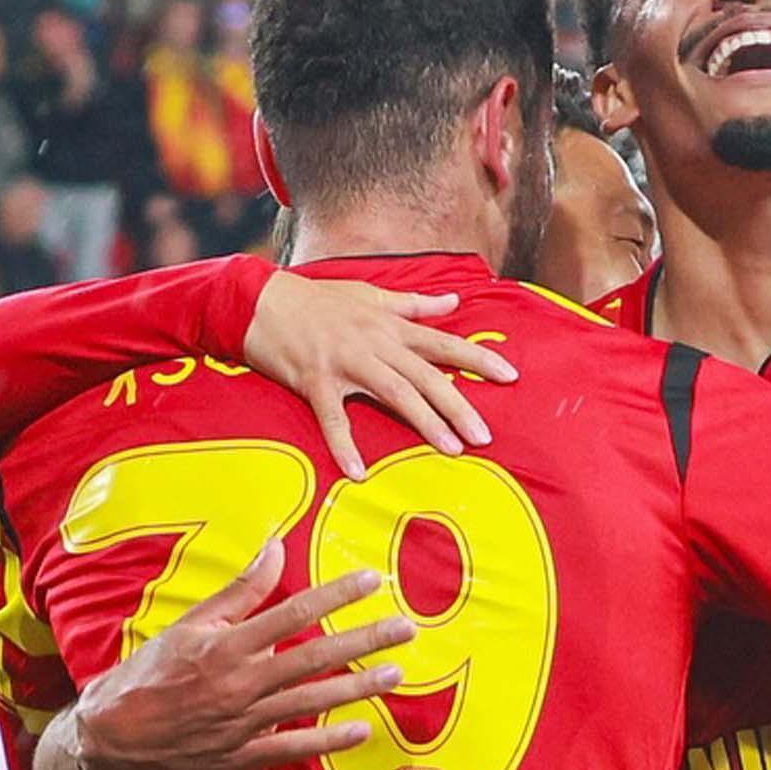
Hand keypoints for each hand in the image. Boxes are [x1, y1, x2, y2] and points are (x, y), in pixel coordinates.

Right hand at [74, 546, 403, 769]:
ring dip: (357, 688)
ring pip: (311, 701)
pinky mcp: (244, 756)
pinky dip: (328, 741)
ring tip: (395, 674)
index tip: (371, 582)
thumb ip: (239, 590)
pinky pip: (294, 748)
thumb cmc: (153, 672)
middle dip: (363, 641)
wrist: (116, 734)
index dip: (335, 596)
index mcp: (226, 645)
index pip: (292, 612)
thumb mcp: (191, 624)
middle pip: (313, 656)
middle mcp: (240, 683)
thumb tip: (276, 548)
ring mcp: (245, 722)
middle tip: (405, 628)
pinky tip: (362, 731)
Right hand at [244, 267, 520, 480]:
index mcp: (390, 326)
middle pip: (426, 376)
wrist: (260, 300)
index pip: (443, 342)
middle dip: (458, 405)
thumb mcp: (369, 296)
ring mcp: (346, 362)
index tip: (510, 375)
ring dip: (423, 422)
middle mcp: (375, 343)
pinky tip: (359, 473)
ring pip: (394, 393)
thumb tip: (454, 301)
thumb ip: (414, 304)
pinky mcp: (315, 380)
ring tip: (450, 450)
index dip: (478, 358)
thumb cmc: (317, 300)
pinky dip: (345, 444)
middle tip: (485, 436)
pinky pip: (334, 417)